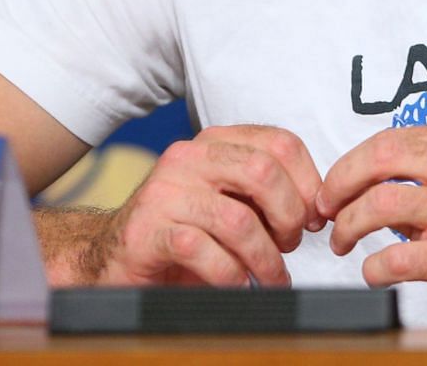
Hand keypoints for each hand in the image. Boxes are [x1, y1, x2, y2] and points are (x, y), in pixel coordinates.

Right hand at [86, 125, 324, 287]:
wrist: (111, 254)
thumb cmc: (182, 230)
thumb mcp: (227, 200)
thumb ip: (263, 193)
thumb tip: (315, 209)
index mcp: (214, 142)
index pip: (280, 142)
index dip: (308, 182)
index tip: (312, 218)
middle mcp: (188, 157)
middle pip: (262, 171)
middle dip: (288, 216)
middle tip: (290, 245)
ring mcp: (164, 193)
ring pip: (237, 220)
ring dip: (265, 258)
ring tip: (270, 278)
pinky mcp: (147, 232)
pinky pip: (203, 252)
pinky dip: (230, 275)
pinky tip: (236, 285)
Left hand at [317, 126, 426, 322]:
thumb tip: (365, 181)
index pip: (394, 139)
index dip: (352, 162)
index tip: (334, 186)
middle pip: (382, 158)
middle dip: (340, 183)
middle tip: (325, 209)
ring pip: (382, 203)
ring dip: (348, 224)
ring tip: (342, 242)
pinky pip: (398, 256)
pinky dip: (373, 267)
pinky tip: (373, 273)